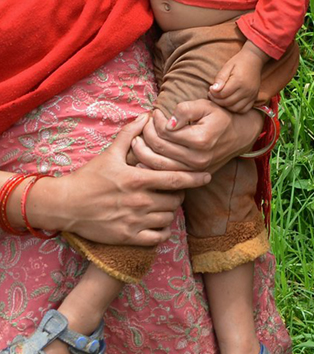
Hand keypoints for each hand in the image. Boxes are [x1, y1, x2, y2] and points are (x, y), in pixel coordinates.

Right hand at [46, 115, 208, 245]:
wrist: (65, 204)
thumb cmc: (88, 177)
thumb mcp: (109, 154)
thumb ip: (130, 134)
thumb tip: (146, 116)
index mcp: (137, 180)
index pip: (175, 179)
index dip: (195, 178)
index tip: (207, 176)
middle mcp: (139, 201)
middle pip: (175, 200)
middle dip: (179, 195)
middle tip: (173, 191)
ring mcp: (134, 221)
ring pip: (168, 218)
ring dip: (170, 212)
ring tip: (163, 206)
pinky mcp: (127, 237)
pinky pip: (157, 238)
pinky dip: (163, 232)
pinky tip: (159, 225)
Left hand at [130, 99, 256, 172]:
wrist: (239, 135)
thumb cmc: (220, 117)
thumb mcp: (205, 106)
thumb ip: (185, 110)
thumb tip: (167, 122)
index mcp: (200, 140)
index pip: (165, 131)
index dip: (155, 121)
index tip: (154, 113)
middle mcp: (197, 159)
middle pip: (159, 147)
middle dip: (146, 133)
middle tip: (144, 124)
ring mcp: (195, 171)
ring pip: (157, 163)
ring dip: (142, 151)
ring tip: (138, 139)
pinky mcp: (192, 176)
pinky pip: (165, 174)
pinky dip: (150, 166)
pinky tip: (142, 157)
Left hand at [210, 45, 266, 112]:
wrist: (254, 59)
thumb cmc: (238, 62)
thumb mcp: (227, 67)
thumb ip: (220, 79)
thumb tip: (213, 90)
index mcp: (239, 81)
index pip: (222, 94)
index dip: (213, 94)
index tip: (210, 89)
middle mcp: (247, 90)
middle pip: (228, 102)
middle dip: (217, 100)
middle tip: (213, 95)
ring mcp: (252, 95)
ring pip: (235, 108)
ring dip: (225, 106)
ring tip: (221, 98)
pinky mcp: (255, 97)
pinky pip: (244, 109)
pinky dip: (236, 109)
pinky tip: (230, 102)